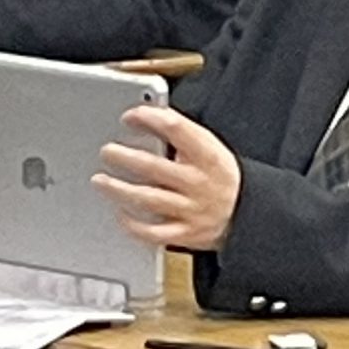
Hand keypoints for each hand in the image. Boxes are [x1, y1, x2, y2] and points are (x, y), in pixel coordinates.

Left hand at [94, 107, 241, 252]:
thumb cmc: (220, 176)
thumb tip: (147, 115)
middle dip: (125, 158)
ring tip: (100, 180)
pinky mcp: (186, 233)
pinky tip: (120, 213)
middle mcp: (199, 182)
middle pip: (155, 167)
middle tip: (107, 151)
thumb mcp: (210, 148)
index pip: (176, 129)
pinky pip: (154, 232)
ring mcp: (191, 209)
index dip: (149, 119)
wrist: (248, 213)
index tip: (130, 116)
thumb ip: (182, 134)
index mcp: (207, 155)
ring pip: (149, 199)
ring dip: (120, 189)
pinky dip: (134, 224)